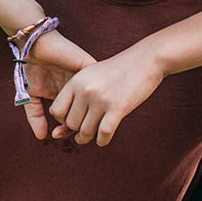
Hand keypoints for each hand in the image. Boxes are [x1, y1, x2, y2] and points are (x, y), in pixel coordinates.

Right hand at [21, 30, 96, 138]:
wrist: (34, 46)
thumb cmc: (31, 69)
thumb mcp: (31, 97)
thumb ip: (35, 116)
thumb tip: (42, 137)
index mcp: (70, 97)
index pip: (76, 118)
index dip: (68, 129)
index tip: (57, 135)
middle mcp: (80, 90)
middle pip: (88, 113)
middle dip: (77, 124)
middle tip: (65, 129)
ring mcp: (86, 79)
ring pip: (95, 102)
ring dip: (85, 113)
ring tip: (73, 119)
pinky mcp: (89, 67)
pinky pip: (98, 84)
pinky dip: (91, 96)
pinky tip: (81, 106)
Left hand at [49, 45, 165, 145]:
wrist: (145, 59)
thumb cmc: (118, 72)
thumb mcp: (92, 78)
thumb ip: (76, 100)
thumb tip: (56, 134)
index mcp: (76, 81)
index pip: (56, 110)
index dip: (63, 120)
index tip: (75, 119)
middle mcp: (86, 90)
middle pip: (71, 124)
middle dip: (77, 131)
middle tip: (86, 129)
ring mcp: (101, 99)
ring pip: (85, 132)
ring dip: (88, 138)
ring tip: (94, 136)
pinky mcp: (118, 107)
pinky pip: (103, 134)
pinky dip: (102, 141)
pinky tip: (104, 138)